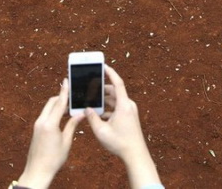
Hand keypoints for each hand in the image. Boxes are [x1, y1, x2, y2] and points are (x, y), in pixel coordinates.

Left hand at [17, 79, 83, 188]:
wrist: (38, 171)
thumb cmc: (54, 159)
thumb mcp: (66, 142)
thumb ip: (72, 125)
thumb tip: (80, 114)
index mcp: (50, 124)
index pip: (59, 103)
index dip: (64, 91)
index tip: (66, 81)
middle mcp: (41, 121)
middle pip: (51, 103)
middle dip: (61, 97)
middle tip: (72, 95)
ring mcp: (37, 125)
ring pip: (48, 108)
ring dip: (57, 105)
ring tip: (69, 106)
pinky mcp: (36, 129)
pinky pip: (45, 115)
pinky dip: (53, 112)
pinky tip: (61, 116)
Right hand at [85, 64, 160, 187]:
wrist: (135, 155)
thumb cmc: (120, 143)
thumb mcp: (101, 131)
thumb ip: (92, 117)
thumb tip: (86, 109)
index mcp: (123, 105)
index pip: (117, 83)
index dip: (110, 73)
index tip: (103, 65)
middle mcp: (128, 105)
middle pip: (114, 92)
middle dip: (101, 90)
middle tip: (90, 87)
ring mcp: (130, 111)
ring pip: (115, 100)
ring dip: (104, 101)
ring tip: (92, 103)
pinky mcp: (130, 117)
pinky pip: (118, 108)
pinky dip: (109, 108)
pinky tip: (99, 115)